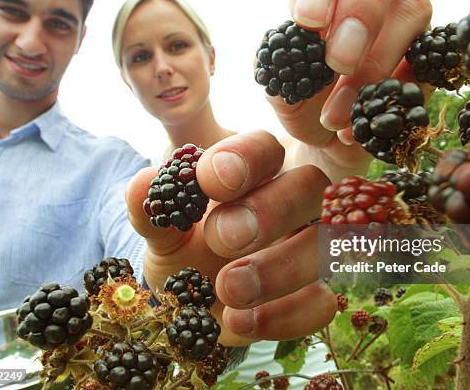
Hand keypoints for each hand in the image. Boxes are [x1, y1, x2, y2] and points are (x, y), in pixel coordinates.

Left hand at [125, 131, 336, 345]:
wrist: (192, 306)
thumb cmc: (184, 249)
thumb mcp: (163, 228)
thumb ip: (153, 207)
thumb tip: (145, 184)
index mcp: (255, 174)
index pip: (266, 147)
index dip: (245, 158)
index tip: (208, 180)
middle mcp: (292, 204)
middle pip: (310, 186)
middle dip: (269, 210)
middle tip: (221, 238)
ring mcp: (309, 249)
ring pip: (324, 245)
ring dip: (279, 268)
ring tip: (228, 288)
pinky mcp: (313, 297)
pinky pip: (321, 303)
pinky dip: (284, 315)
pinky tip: (238, 321)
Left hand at [272, 0, 432, 180]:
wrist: (325, 139)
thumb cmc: (302, 102)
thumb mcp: (280, 88)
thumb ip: (278, 65)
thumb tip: (294, 43)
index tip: (309, 19)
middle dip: (360, 14)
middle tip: (337, 62)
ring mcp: (403, 20)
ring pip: (410, 12)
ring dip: (373, 67)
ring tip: (334, 116)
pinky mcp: (426, 58)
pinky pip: (426, 61)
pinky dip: (394, 93)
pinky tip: (358, 125)